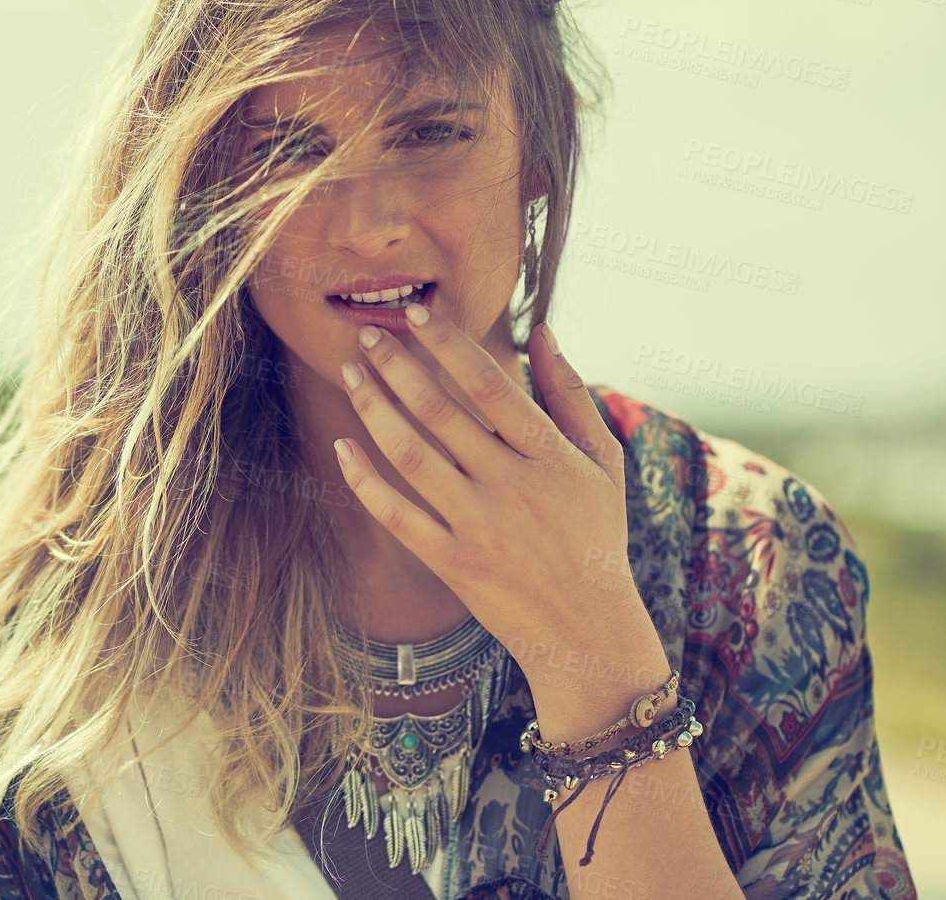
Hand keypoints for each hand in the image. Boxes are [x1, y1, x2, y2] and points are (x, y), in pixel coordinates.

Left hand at [332, 313, 650, 674]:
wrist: (589, 632)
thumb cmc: (598, 536)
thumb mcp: (602, 462)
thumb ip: (571, 393)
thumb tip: (541, 330)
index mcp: (550, 455)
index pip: (488, 384)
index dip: (447, 344)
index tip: (414, 313)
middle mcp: (512, 486)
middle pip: (439, 411)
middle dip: (396, 365)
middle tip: (365, 335)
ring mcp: (479, 527)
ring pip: (410, 454)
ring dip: (373, 408)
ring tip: (349, 374)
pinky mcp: (453, 564)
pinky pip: (397, 515)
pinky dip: (365, 481)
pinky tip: (343, 447)